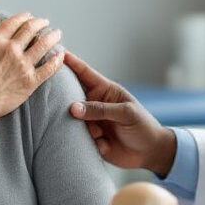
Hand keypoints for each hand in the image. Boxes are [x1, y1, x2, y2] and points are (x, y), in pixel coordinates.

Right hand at [0, 12, 64, 124]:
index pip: (14, 22)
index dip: (23, 17)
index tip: (29, 16)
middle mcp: (11, 49)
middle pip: (31, 30)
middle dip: (40, 23)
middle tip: (45, 22)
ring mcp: (23, 64)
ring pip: (43, 45)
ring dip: (52, 37)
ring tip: (57, 34)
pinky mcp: (31, 80)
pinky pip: (49, 68)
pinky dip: (57, 60)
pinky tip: (61, 54)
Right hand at [64, 52, 176, 176]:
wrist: (149, 153)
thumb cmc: (142, 126)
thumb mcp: (126, 113)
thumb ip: (101, 109)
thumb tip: (73, 108)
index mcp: (105, 90)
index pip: (84, 73)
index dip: (70, 62)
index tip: (55, 52)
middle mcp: (95, 103)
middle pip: (71, 95)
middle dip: (62, 96)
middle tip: (56, 98)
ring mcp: (91, 121)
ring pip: (72, 118)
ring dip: (82, 126)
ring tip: (100, 134)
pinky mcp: (89, 138)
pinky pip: (78, 137)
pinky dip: (89, 141)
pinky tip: (105, 145)